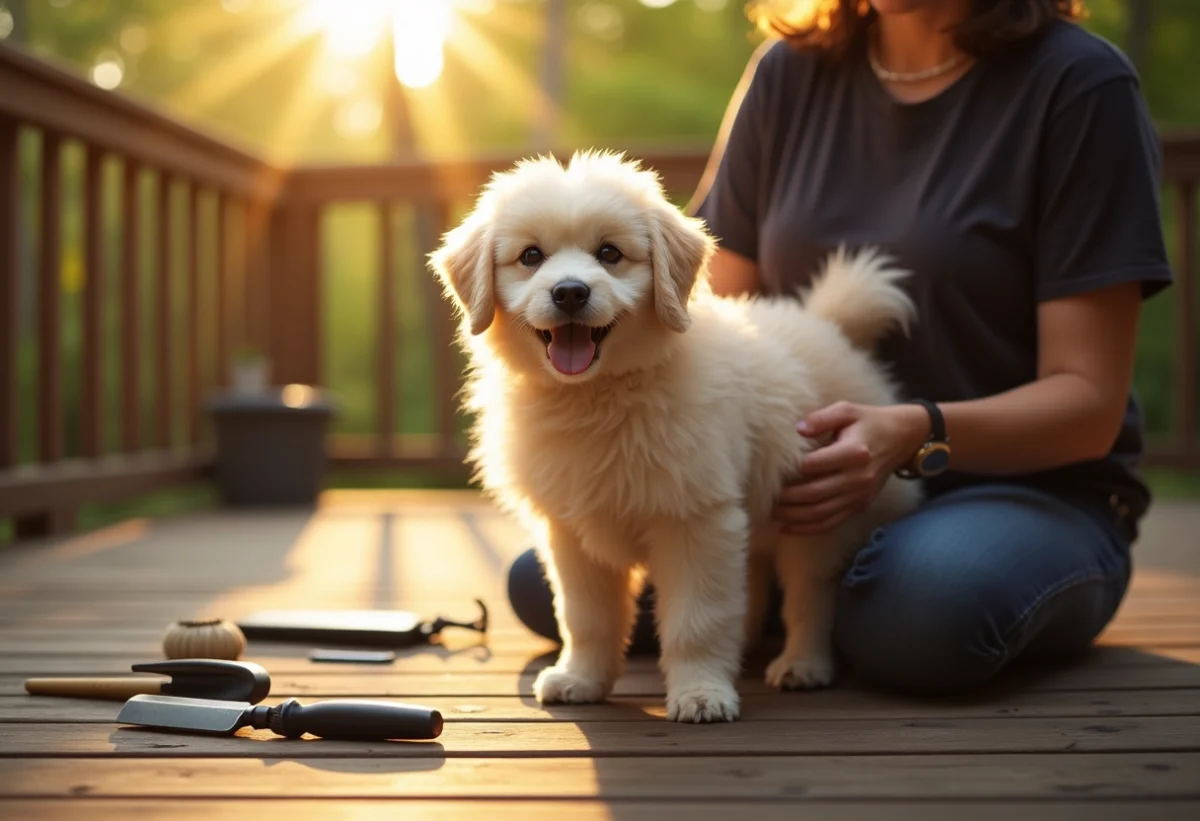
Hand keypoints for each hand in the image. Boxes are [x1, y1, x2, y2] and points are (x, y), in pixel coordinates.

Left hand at [774, 402, 929, 534]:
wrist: (902, 439)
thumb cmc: (868, 421)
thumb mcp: (847, 410)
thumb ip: (821, 417)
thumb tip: (798, 429)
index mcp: (855, 452)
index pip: (816, 464)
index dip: (793, 468)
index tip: (774, 468)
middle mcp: (859, 477)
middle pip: (815, 494)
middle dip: (787, 498)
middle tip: (765, 497)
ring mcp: (860, 495)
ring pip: (821, 513)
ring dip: (793, 517)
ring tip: (771, 513)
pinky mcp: (860, 506)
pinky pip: (831, 523)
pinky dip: (808, 528)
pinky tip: (787, 528)